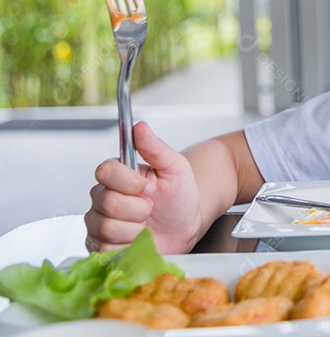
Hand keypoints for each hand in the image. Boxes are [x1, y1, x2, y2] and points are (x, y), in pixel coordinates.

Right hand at [85, 121, 201, 253]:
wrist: (186, 225)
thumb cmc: (180, 196)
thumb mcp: (175, 168)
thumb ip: (156, 148)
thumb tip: (139, 126)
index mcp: (117, 174)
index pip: (105, 172)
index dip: (129, 182)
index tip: (151, 188)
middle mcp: (102, 197)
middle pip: (107, 203)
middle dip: (139, 209)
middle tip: (152, 208)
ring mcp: (98, 223)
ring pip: (106, 228)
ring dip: (136, 229)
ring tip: (147, 224)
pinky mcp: (99, 246)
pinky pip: (104, 249)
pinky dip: (128, 246)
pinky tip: (138, 239)